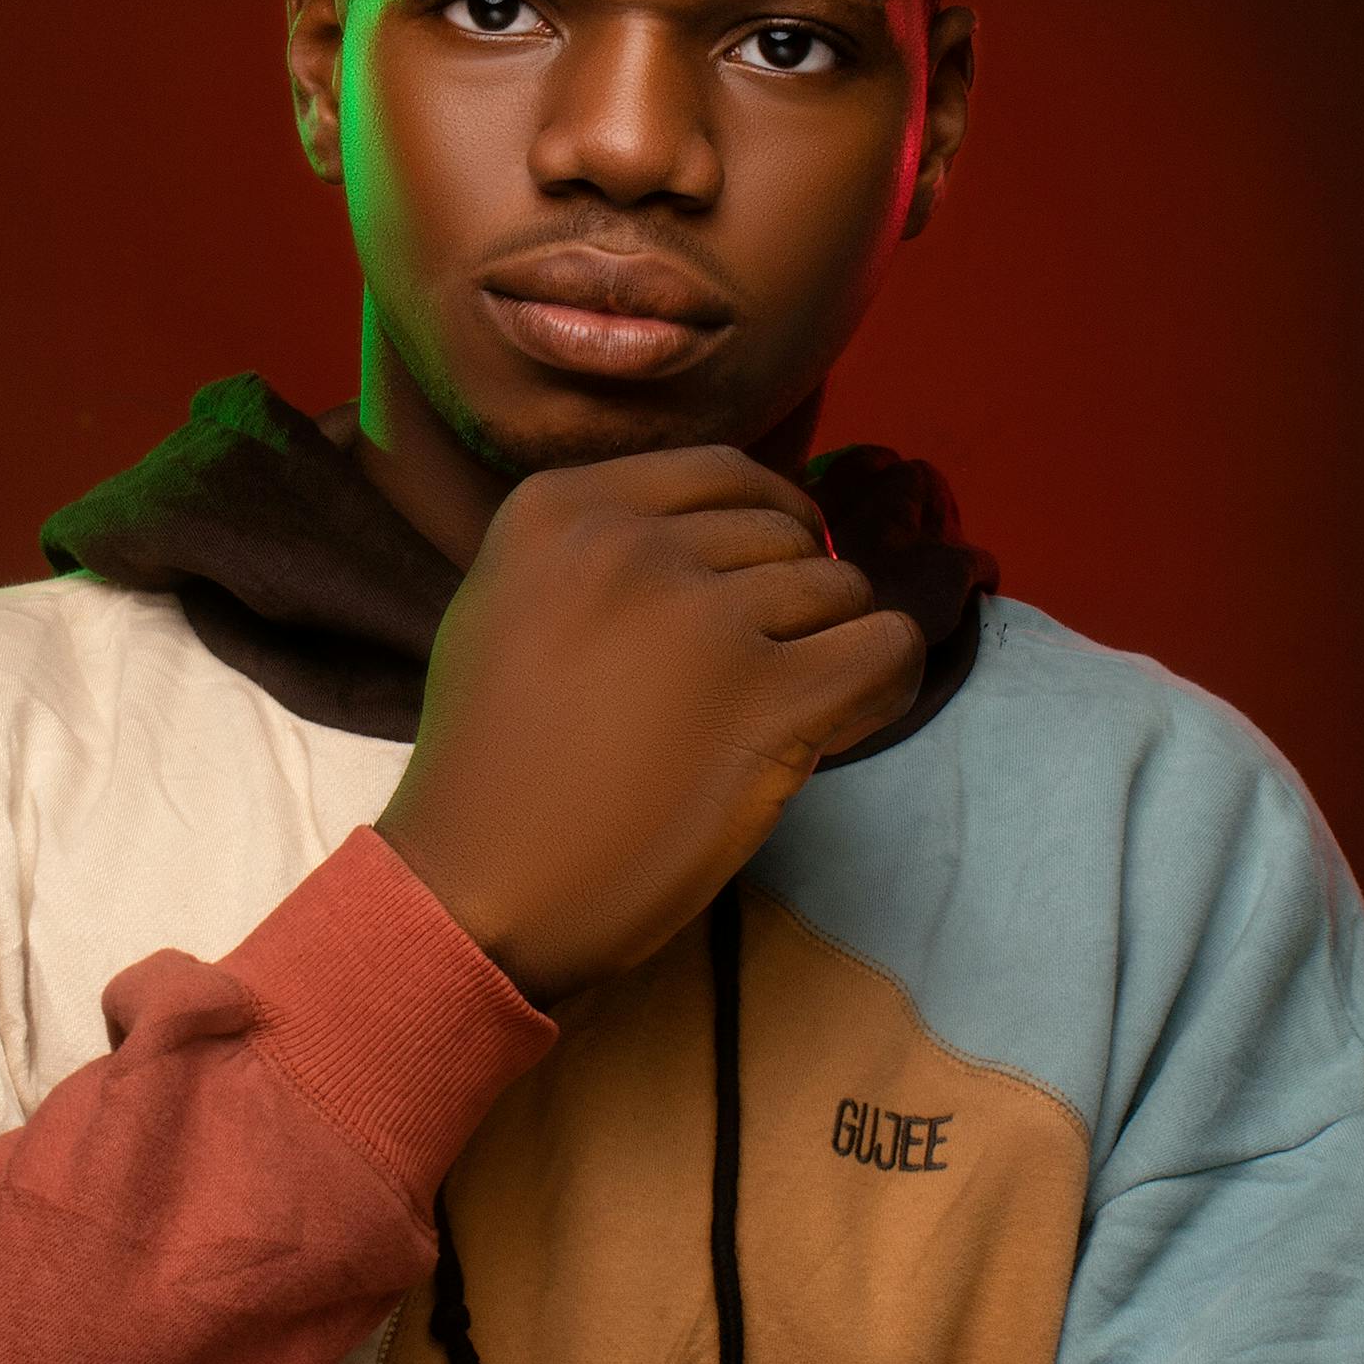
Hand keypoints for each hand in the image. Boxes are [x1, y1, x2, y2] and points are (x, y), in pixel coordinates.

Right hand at [376, 443, 921, 1005]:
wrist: (477, 888)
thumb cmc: (492, 769)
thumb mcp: (508, 607)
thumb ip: (595, 556)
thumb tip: (727, 544)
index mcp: (560, 510)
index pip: (723, 474)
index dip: (768, 523)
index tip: (771, 576)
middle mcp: (632, 545)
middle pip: (782, 533)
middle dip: (794, 596)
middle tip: (766, 668)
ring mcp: (700, 618)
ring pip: (839, 589)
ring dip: (834, 645)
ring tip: (792, 708)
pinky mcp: (764, 701)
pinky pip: (882, 650)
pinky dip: (887, 678)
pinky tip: (850, 715)